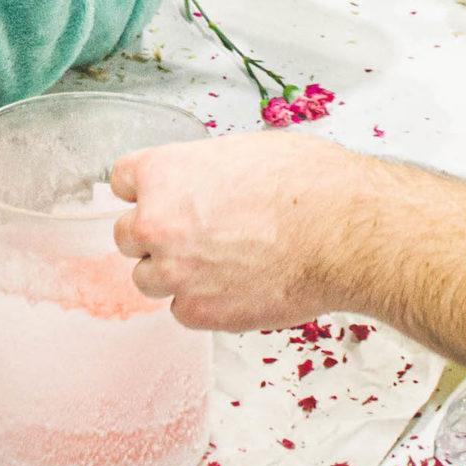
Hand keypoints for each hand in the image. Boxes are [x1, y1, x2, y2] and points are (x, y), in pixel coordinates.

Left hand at [110, 131, 365, 330]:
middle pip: (126, 235)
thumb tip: (201, 185)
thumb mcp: (243, 152)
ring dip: (175, 273)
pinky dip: (202, 302)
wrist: (343, 233)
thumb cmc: (308, 185)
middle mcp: (156, 223)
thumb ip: (202, 173)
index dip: (146, 190)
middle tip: (197, 234)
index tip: (159, 197)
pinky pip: (181, 310)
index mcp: (163, 173)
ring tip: (221, 263)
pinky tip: (236, 286)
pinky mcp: (198, 312)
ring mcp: (174, 272)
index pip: (121, 181)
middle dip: (157, 236)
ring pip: (148, 278)